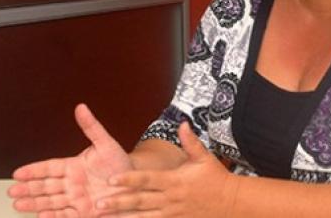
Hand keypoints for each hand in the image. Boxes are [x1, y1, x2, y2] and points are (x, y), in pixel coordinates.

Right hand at [8, 103, 132, 217]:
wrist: (135, 183)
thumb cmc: (120, 163)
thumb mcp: (106, 144)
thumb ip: (92, 127)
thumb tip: (81, 107)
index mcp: (74, 166)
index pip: (49, 168)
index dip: (33, 171)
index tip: (18, 173)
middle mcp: (71, 183)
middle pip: (45, 186)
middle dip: (28, 189)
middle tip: (12, 191)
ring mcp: (76, 199)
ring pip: (51, 201)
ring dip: (34, 203)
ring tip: (18, 204)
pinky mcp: (83, 213)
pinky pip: (65, 215)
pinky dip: (53, 216)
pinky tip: (40, 215)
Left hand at [94, 122, 238, 217]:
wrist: (231, 202)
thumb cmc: (216, 177)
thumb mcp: (204, 158)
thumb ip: (191, 142)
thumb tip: (182, 123)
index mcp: (174, 180)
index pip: (147, 180)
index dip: (128, 180)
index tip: (111, 180)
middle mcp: (170, 198)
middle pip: (140, 201)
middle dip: (118, 203)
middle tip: (99, 204)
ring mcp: (172, 214)